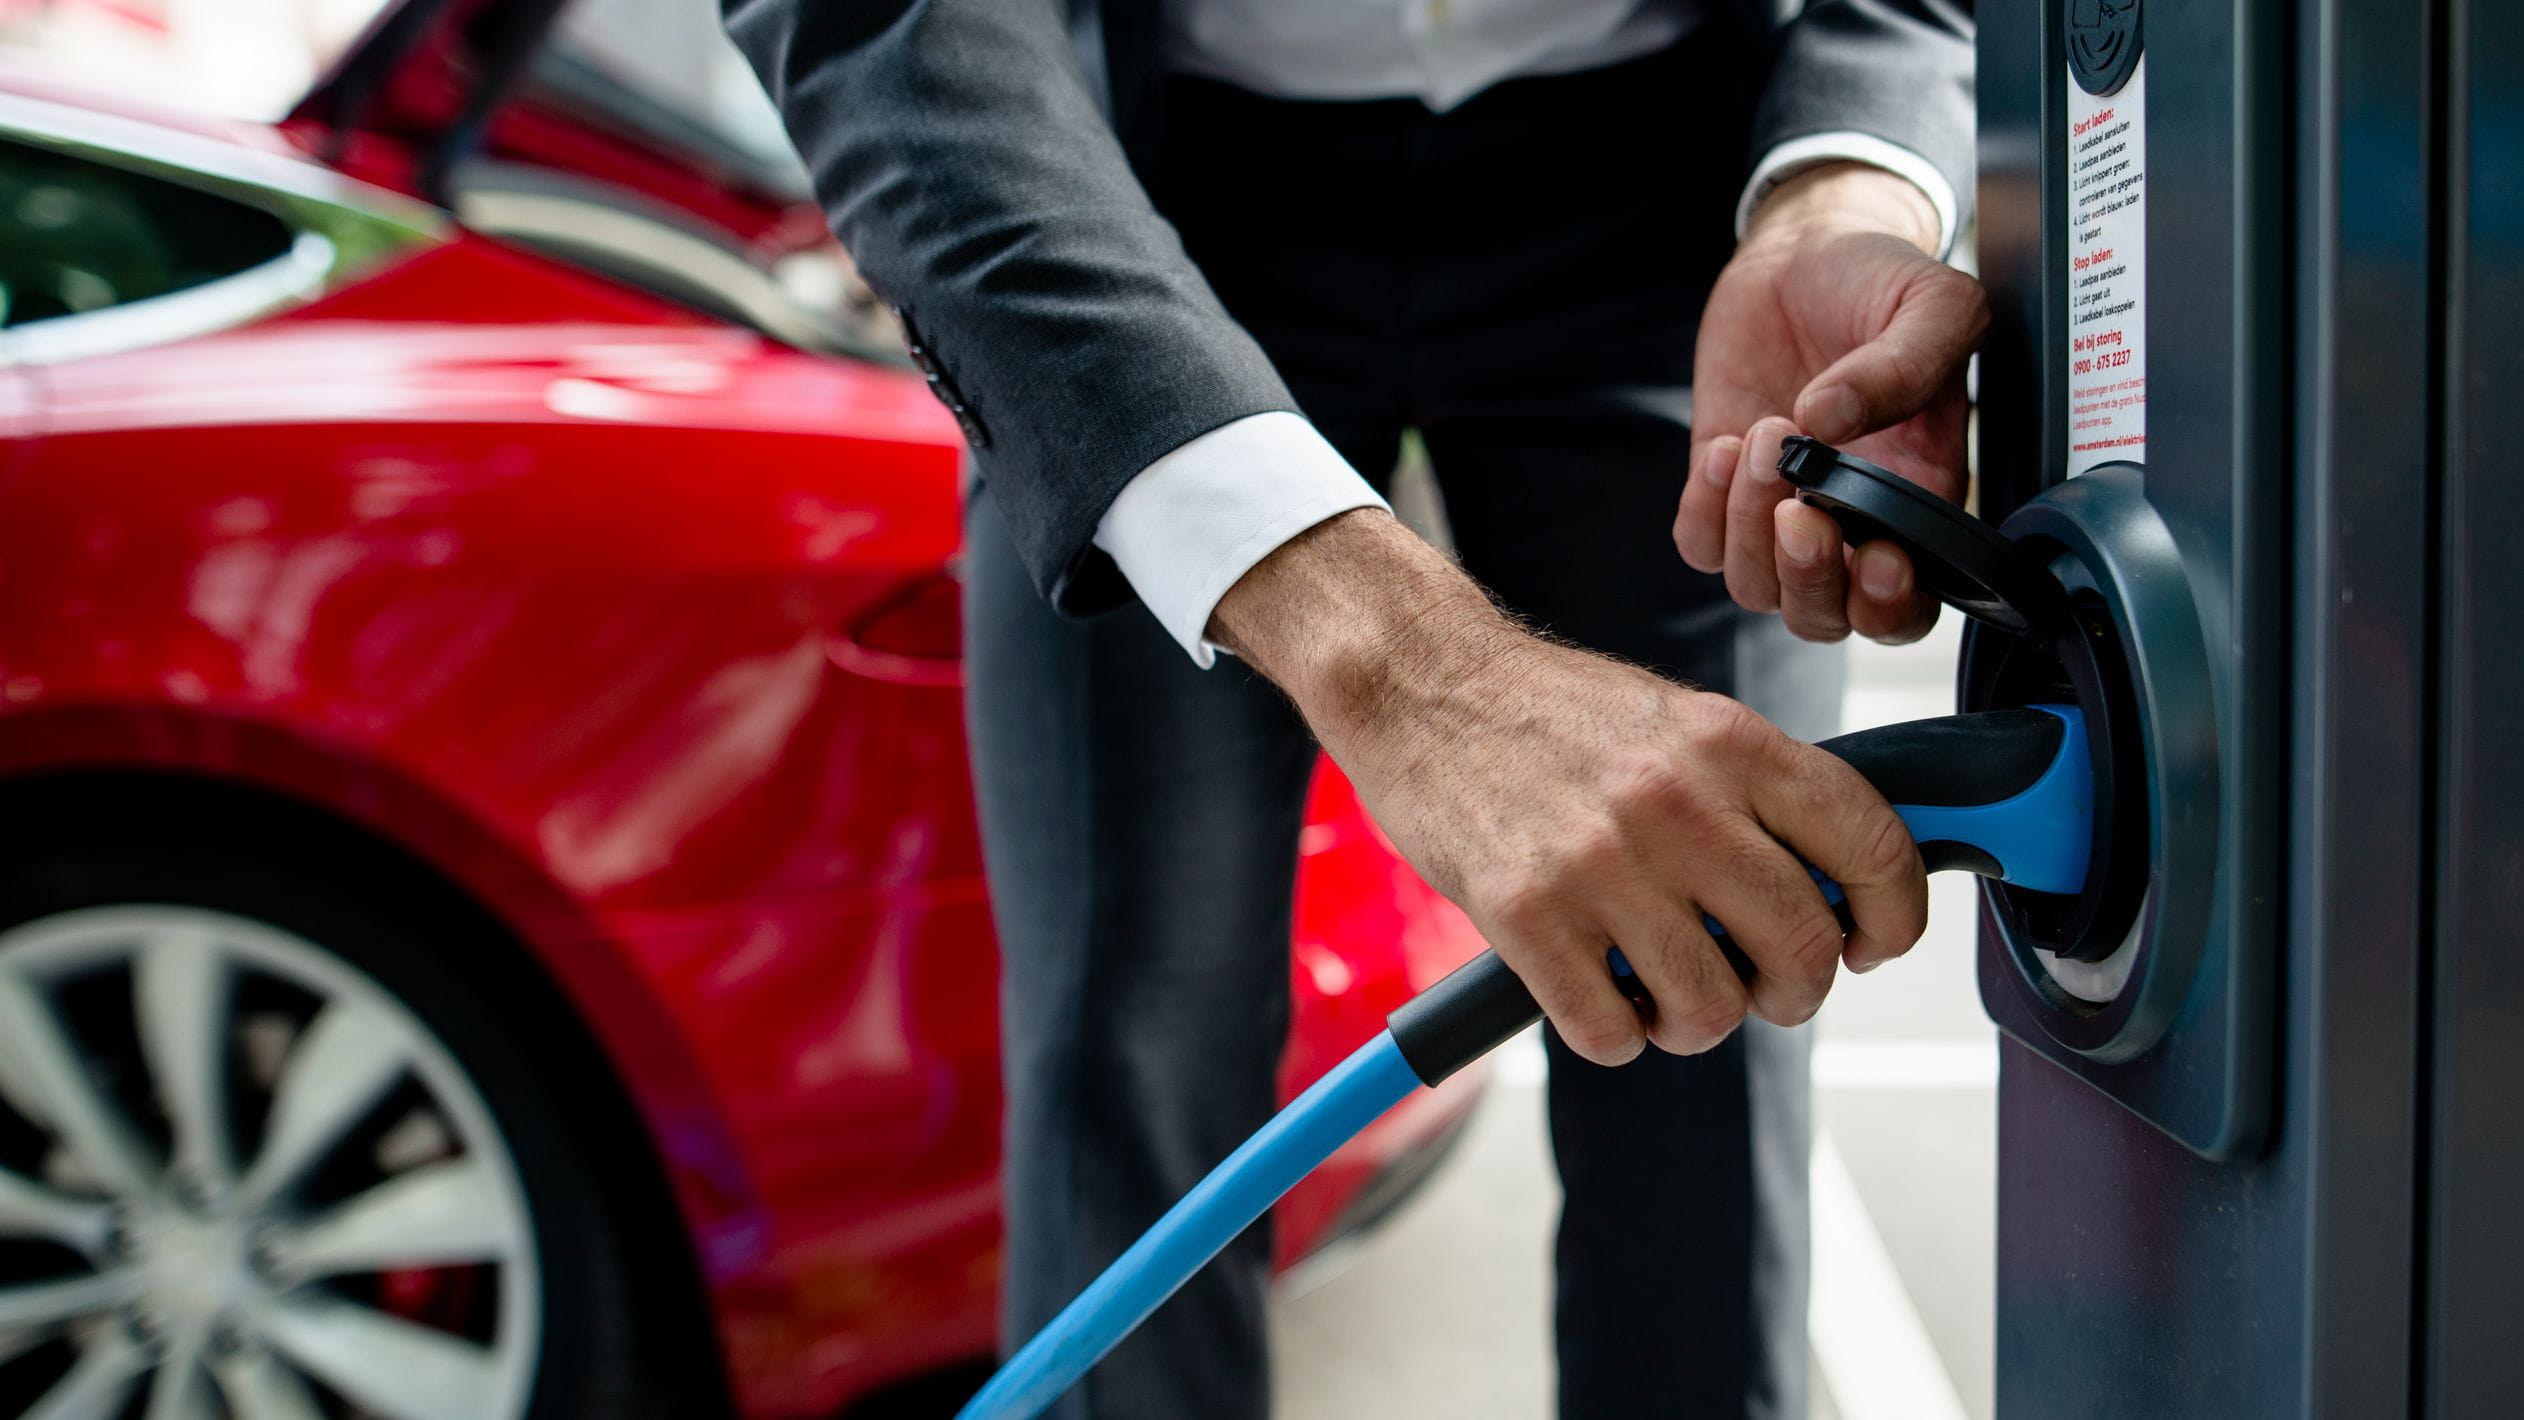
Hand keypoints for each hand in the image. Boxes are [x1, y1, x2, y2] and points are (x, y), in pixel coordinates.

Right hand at [1213, 510, 1927, 1065]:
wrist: (1418, 682)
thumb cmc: (1552, 714)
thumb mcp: (1678, 721)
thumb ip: (1758, 795)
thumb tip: (1840, 892)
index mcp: (1731, 741)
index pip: (1869, 844)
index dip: (1894, 916)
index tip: (1870, 945)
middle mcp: (1677, 800)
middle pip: (1801, 947)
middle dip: (1791, 991)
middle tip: (1758, 986)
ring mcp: (1600, 861)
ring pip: (1711, 1007)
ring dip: (1695, 1023)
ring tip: (1661, 991)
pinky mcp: (1525, 913)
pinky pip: (1608, 1032)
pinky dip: (1614, 1036)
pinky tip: (1595, 995)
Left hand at [1676, 163, 1988, 643]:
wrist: (1808, 251)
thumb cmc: (1882, 282)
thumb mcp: (1932, 304)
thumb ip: (1906, 364)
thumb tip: (1830, 420)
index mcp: (1919, 503)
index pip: (1907, 606)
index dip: (1888, 606)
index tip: (1875, 556)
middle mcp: (1850, 525)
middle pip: (1823, 616)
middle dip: (1808, 577)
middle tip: (1801, 506)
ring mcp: (1779, 512)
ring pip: (1754, 586)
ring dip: (1751, 523)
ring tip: (1767, 431)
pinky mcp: (1721, 490)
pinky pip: (1699, 545)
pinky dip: (1704, 508)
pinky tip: (1725, 443)